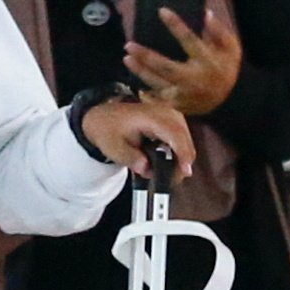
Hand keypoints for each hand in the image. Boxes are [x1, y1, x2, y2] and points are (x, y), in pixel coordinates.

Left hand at [79, 97, 198, 177]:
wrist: (103, 118)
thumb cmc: (109, 130)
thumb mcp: (114, 148)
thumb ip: (131, 159)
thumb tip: (146, 168)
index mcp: (148, 116)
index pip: (173, 133)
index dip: (183, 152)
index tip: (185, 170)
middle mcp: (162, 111)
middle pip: (184, 135)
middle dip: (185, 158)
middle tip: (177, 178)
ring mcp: (167, 113)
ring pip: (185, 135)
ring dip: (183, 154)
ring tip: (174, 172)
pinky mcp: (169, 118)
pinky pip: (182, 134)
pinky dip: (180, 149)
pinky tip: (174, 161)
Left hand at [125, 5, 242, 115]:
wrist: (229, 101)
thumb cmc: (226, 69)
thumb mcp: (231, 48)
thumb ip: (219, 32)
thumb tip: (205, 14)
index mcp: (207, 62)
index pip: (189, 40)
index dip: (175, 25)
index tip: (162, 11)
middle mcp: (193, 79)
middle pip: (165, 67)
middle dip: (146, 56)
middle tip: (129, 45)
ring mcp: (183, 95)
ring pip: (157, 82)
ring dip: (140, 71)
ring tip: (127, 58)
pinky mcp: (177, 105)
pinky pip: (157, 98)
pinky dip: (145, 91)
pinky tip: (134, 80)